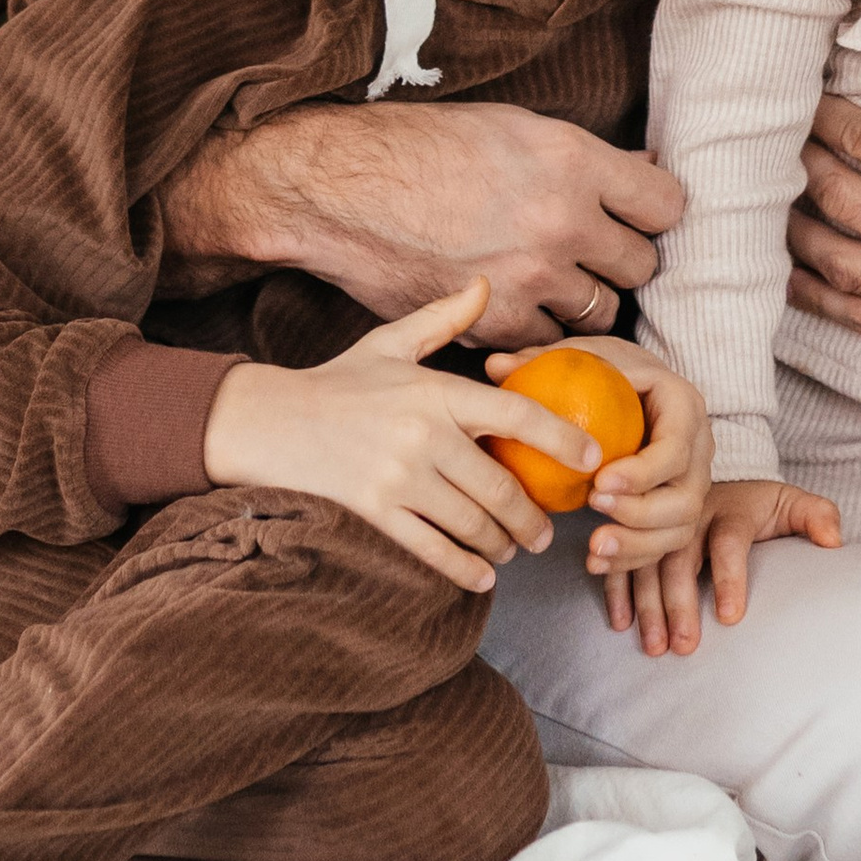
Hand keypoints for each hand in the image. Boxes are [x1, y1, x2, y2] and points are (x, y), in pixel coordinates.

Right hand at [161, 97, 683, 348]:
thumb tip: (642, 171)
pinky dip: (537, 335)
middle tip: (586, 257)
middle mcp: (561, 221)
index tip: (634, 220)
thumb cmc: (419, 149)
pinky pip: (550, 344)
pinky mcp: (494, 326)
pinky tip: (514, 311)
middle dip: (617, 263)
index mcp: (571, 161)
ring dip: (582, 306)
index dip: (652, 215)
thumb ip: (580, 159)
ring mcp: (530, 280)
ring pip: (601, 314)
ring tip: (549, 288)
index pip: (666, 204)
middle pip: (640, 266)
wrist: (337, 190)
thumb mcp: (508, 130)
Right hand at [199, 276, 602, 595]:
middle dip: (533, 516)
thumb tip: (485, 284)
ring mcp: (399, 477)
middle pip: (501, 486)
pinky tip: (483, 576)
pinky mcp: (376, 512)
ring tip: (515, 549)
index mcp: (434, 391)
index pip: (513, 414)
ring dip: (503, 544)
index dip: (560, 436)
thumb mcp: (389, 343)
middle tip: (547, 530)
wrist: (269, 421)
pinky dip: (464, 568)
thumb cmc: (337, 381)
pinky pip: (432, 549)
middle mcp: (423, 435)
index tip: (591, 456)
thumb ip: (443, 320)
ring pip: (473, 523)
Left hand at [480, 334, 712, 608]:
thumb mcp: (583, 355)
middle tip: (593, 508)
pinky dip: (632, 559)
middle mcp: (699, 448)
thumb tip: (495, 366)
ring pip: (679, 528)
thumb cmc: (608, 370)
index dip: (644, 472)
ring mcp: (692, 482)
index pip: (676, 448)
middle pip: (686, 497)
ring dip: (637, 545)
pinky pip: (664, 545)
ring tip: (593, 548)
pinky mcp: (677, 509)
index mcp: (684, 405)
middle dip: (642, 514)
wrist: (638, 387)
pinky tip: (595, 562)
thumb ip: (542, 360)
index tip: (599, 481)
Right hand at [634, 476, 842, 659]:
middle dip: (680, 603)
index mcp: (730, 508)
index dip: (730, 578)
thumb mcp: (790, 502)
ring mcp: (660, 524)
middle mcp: (690, 515)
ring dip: (647, 605)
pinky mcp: (639, 532)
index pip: (730, 542)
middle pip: (681, 557)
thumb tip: (834, 541)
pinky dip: (617, 590)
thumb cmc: (758, 504)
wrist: (712, 476)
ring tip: (654, 646)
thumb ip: (817, 516)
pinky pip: (623, 560)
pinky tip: (620, 624)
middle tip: (684, 646)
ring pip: (648, 563)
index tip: (730, 618)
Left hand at [786, 67, 860, 367]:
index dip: (822, 116)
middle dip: (796, 165)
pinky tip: (795, 273)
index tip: (802, 97)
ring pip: (837, 266)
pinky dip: (821, 297)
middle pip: (836, 200)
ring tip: (768, 200)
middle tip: (774, 139)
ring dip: (793, 231)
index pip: (860, 142)